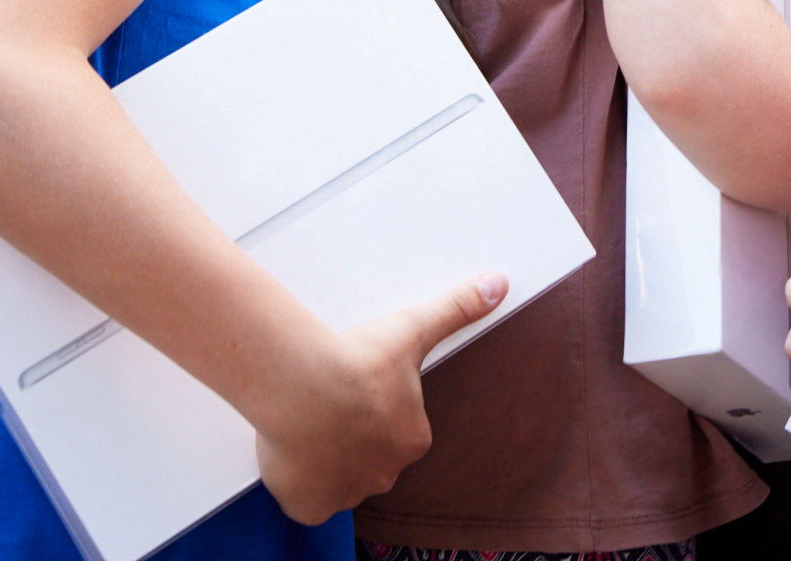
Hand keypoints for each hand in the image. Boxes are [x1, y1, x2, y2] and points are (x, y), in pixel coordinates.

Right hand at [252, 270, 506, 522]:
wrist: (302, 383)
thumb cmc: (357, 358)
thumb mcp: (413, 328)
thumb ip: (457, 309)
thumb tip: (499, 284)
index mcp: (413, 442)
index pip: (397, 430)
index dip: (374, 409)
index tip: (356, 388)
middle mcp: (384, 476)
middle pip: (369, 458)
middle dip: (352, 437)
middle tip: (329, 403)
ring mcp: (345, 495)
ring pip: (337, 480)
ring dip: (326, 460)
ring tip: (307, 423)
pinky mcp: (308, 506)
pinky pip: (306, 502)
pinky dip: (298, 485)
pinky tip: (292, 452)